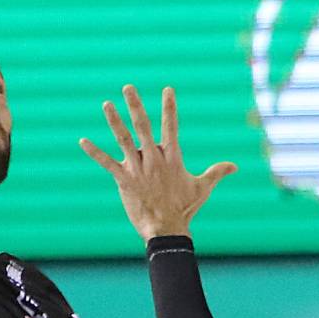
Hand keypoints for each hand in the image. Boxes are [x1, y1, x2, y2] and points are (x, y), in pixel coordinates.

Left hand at [81, 84, 235, 242]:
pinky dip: (95, 152)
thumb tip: (235, 166)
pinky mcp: (124, 180)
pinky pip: (107, 164)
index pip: (171, 127)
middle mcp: (154, 159)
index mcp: (172, 158)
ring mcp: (138, 169)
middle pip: (144, 126)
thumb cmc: (185, 209)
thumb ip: (217, 172)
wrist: (167, 230)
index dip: (169, 107)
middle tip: (127, 87)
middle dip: (135, 106)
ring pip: (124, 140)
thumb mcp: (203, 188)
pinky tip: (83, 141)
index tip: (167, 89)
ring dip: (114, 121)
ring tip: (106, 104)